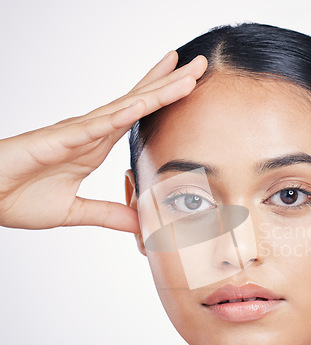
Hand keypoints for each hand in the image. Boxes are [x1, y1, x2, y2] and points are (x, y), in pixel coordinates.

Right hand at [0, 51, 206, 232]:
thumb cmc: (19, 198)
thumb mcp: (77, 212)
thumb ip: (109, 215)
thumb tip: (139, 223)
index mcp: (96, 145)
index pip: (138, 116)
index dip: (163, 99)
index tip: (189, 84)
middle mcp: (91, 132)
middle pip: (139, 102)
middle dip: (170, 82)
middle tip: (200, 63)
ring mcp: (76, 132)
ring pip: (124, 107)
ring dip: (155, 90)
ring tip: (184, 72)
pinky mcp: (58, 140)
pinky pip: (93, 125)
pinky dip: (118, 115)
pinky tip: (142, 104)